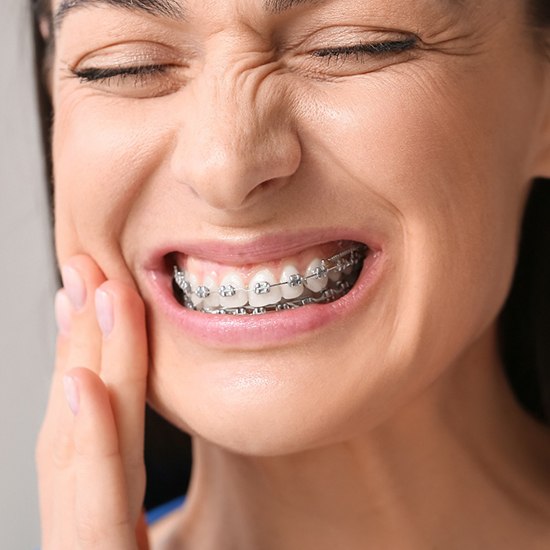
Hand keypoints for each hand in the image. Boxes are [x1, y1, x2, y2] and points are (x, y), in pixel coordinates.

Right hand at [36, 256, 148, 549]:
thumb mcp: (174, 541)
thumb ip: (145, 494)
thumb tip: (137, 420)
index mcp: (103, 522)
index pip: (87, 429)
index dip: (83, 358)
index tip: (90, 296)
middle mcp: (89, 532)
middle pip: (78, 426)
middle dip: (82, 342)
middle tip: (89, 269)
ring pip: (83, 451)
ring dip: (88, 366)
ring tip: (94, 296)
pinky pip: (100, 510)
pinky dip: (91, 444)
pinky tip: (85, 384)